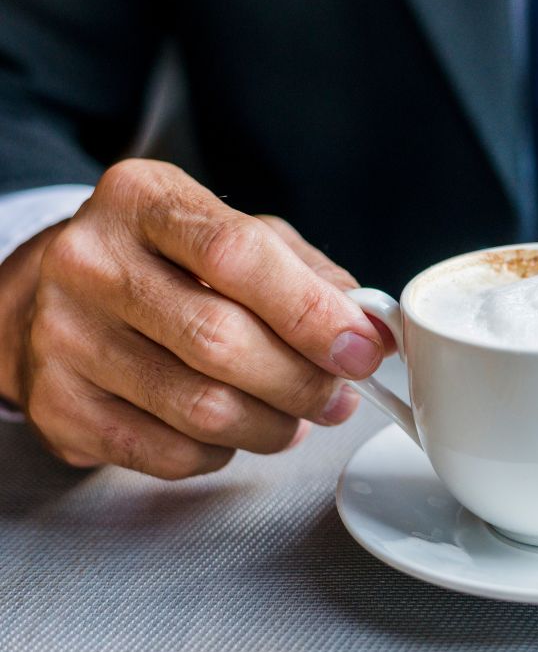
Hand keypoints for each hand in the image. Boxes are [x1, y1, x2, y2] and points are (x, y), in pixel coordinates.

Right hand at [0, 160, 384, 478]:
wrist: (59, 296)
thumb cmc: (168, 264)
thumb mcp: (237, 236)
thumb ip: (308, 275)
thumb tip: (368, 327)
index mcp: (144, 200)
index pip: (239, 255)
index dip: (311, 313)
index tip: (362, 350)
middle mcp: (90, 260)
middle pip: (220, 340)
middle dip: (302, 381)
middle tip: (338, 396)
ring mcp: (63, 335)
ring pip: (201, 407)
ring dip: (271, 425)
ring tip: (292, 417)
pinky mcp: (56, 405)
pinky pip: (168, 451)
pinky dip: (220, 452)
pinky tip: (231, 431)